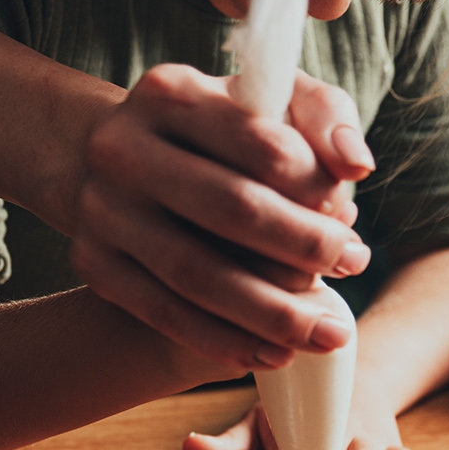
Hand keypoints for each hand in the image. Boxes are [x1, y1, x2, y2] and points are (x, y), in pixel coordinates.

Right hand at [69, 65, 375, 372]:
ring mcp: (101, 210)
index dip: (317, 190)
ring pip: (196, 273)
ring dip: (271, 312)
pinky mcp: (93, 263)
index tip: (350, 223)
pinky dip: (223, 340)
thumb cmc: (213, 133)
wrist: (108, 162)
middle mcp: (122, 148)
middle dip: (303, 248)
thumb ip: (322, 117)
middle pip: (230, 208)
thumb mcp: (265, 100)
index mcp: (171, 93)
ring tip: (328, 334)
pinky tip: (271, 356)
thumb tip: (354, 166)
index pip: (263, 143)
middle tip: (354, 272)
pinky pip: (165, 313)